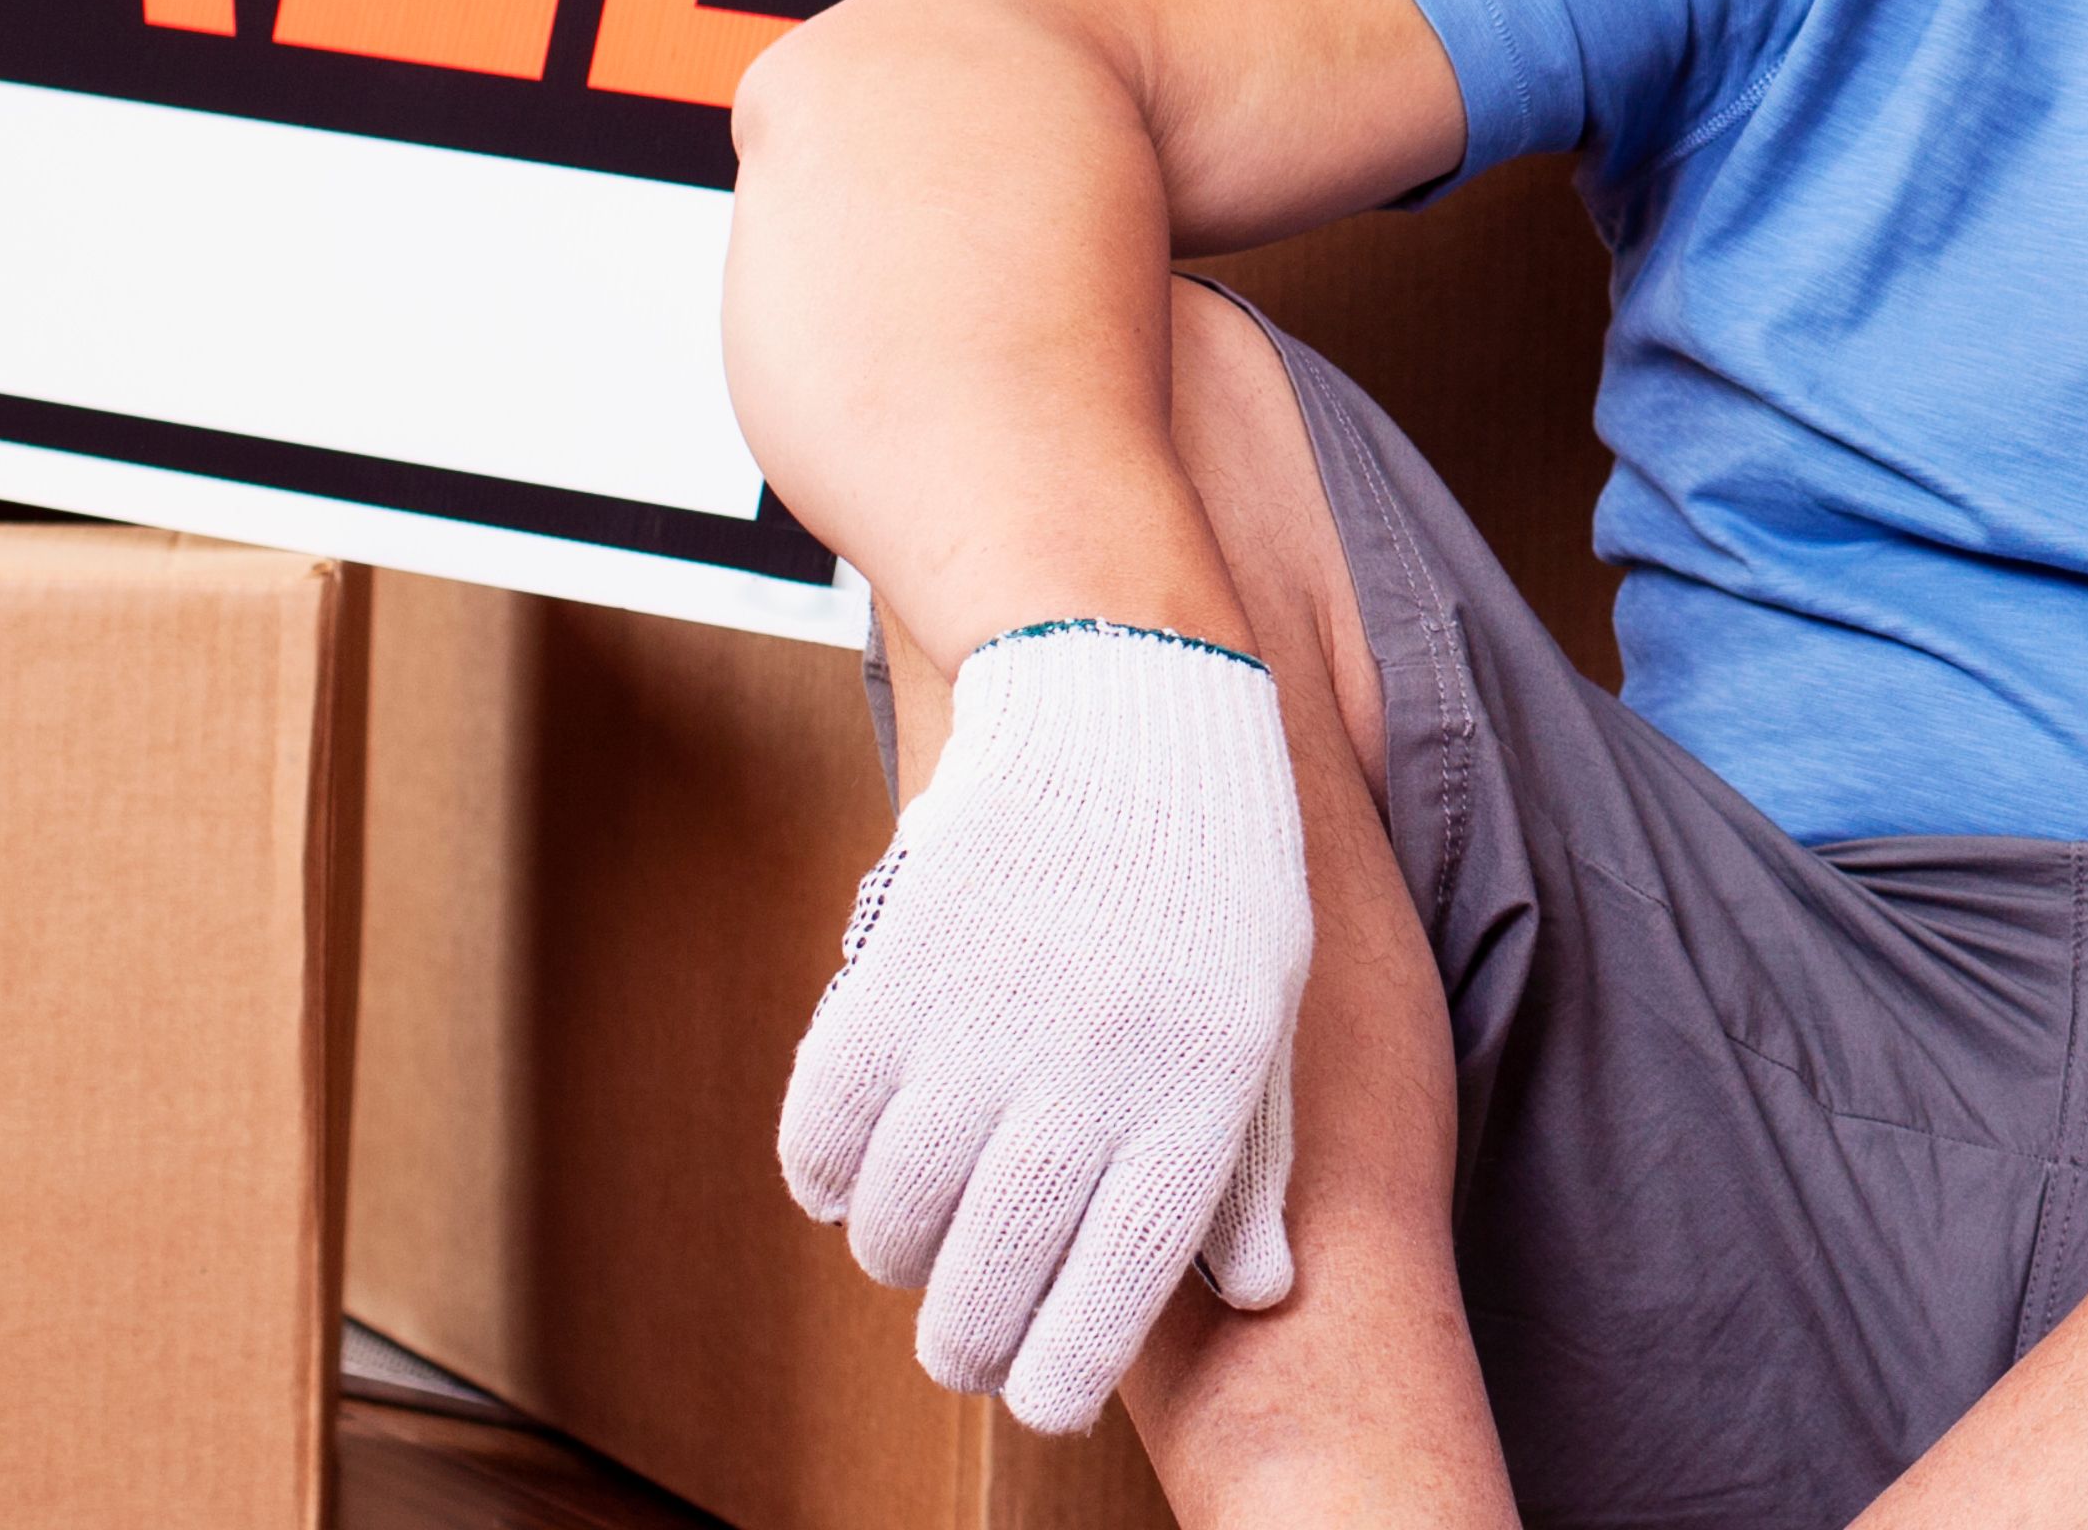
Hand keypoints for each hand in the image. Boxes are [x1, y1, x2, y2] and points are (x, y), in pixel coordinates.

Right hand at [779, 619, 1312, 1432]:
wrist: (1125, 693)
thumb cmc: (1212, 863)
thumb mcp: (1265, 1002)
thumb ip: (1249, 1151)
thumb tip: (1259, 1290)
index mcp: (1200, 1086)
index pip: (1113, 1295)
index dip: (1060, 1374)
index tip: (1039, 1393)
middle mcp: (1092, 1068)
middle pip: (989, 1284)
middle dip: (966, 1343)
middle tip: (961, 1344)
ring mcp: (985, 1019)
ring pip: (894, 1222)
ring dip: (896, 1251)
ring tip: (920, 1232)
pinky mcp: (895, 969)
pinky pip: (822, 1129)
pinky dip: (825, 1171)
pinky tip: (856, 1163)